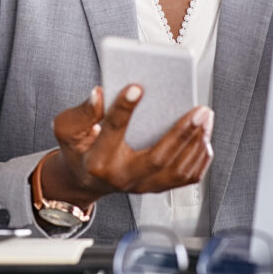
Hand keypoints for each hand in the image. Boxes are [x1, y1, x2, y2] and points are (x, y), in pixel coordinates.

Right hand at [38, 85, 213, 208]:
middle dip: (182, 133)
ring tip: (205, 117)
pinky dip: (199, 158)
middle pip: (158, 158)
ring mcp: (143, 185)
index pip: (113, 131)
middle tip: (199, 110)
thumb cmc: (79, 149)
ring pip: (177, 170)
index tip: (137, 87)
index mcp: (98, 160)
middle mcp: (123, 177)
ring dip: (196, 143)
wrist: (86, 179)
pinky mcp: (157, 187)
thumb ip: (82, 112)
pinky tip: (204, 136)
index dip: (124, 108)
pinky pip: (185, 178)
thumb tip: (99, 94)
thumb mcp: (68, 128)